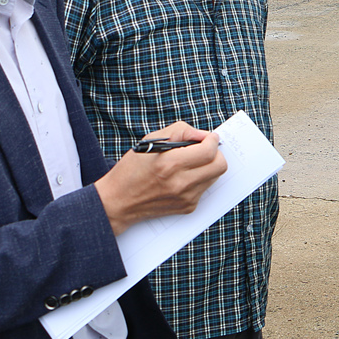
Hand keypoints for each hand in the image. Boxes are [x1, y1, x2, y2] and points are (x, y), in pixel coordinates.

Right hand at [93, 122, 226, 234]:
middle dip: (216, 154)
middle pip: (220, 166)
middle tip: (205, 149)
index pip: (208, 152)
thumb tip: (204, 136)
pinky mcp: (187, 207)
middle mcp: (180, 183)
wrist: (118, 201)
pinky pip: (204, 188)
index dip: (212, 141)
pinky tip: (182, 177)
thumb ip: (181, 131)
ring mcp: (185, 198)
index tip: (210, 137)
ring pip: (215, 177)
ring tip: (190, 163)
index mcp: (170, 164)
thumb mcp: (151, 139)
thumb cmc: (133, 167)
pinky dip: (199, 179)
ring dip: (208, 166)